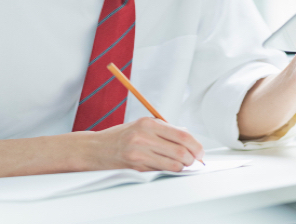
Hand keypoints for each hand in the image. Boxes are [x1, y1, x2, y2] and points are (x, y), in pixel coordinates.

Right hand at [88, 117, 203, 171]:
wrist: (95, 148)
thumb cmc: (121, 136)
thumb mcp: (142, 125)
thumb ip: (164, 129)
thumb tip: (188, 136)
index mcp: (149, 123)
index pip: (182, 135)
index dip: (196, 145)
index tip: (200, 151)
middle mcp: (144, 137)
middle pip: (181, 151)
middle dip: (193, 158)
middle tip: (195, 160)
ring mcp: (139, 153)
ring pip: (173, 164)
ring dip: (183, 166)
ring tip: (183, 164)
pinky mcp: (135, 167)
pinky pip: (161, 171)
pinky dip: (170, 170)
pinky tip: (171, 167)